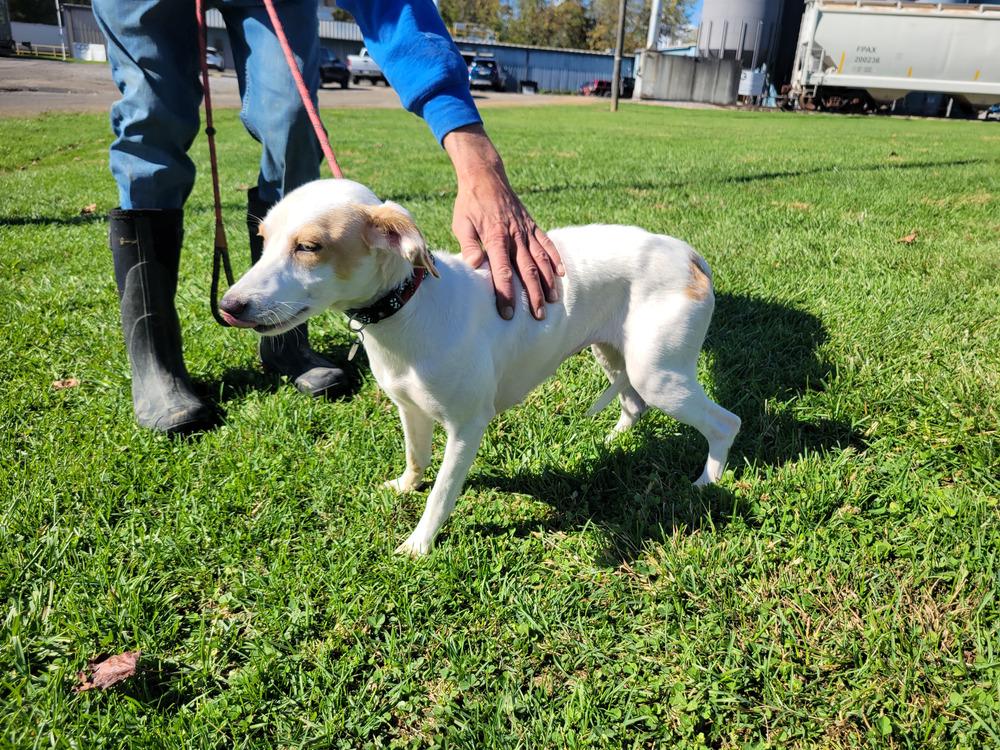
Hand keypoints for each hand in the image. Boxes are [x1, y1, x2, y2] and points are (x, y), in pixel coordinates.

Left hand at [443, 124, 563, 319]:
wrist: (485, 176)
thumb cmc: (469, 203)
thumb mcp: (461, 223)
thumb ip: (468, 244)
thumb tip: (473, 265)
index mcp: (495, 237)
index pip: (502, 271)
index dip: (506, 293)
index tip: (508, 314)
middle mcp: (515, 235)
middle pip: (527, 270)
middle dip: (533, 295)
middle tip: (538, 316)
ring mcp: (526, 230)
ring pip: (540, 259)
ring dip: (547, 282)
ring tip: (552, 301)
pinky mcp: (532, 224)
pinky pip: (547, 243)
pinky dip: (555, 258)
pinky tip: (561, 274)